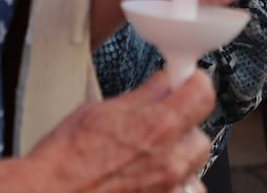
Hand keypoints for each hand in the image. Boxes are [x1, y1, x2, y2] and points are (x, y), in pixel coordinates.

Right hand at [25, 71, 213, 191]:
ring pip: (193, 170)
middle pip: (201, 137)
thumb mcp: (99, 111)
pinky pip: (182, 192)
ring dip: (179, 162)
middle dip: (185, 128)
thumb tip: (161, 84)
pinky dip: (172, 186)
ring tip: (151, 160)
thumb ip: (140, 97)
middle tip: (161, 125)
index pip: (202, 94)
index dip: (193, 84)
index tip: (186, 83)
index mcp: (157, 127)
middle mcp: (169, 162)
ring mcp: (166, 189)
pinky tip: (150, 181)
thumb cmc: (64, 159)